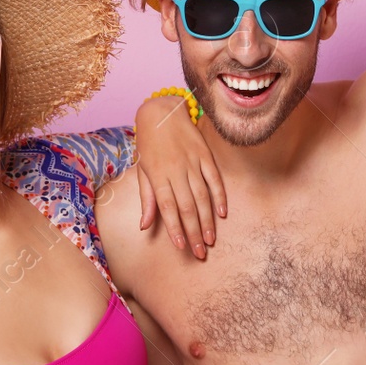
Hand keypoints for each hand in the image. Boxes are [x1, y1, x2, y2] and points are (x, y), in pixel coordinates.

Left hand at [133, 95, 226, 259]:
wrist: (162, 112)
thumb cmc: (149, 145)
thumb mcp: (143, 171)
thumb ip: (147, 199)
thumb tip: (145, 226)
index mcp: (158, 175)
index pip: (167, 207)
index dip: (175, 228)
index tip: (180, 246)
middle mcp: (176, 170)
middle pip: (187, 206)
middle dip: (193, 232)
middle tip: (199, 252)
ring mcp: (192, 162)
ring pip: (202, 196)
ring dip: (207, 220)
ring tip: (210, 239)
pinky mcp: (205, 155)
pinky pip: (214, 179)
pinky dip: (219, 196)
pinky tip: (222, 214)